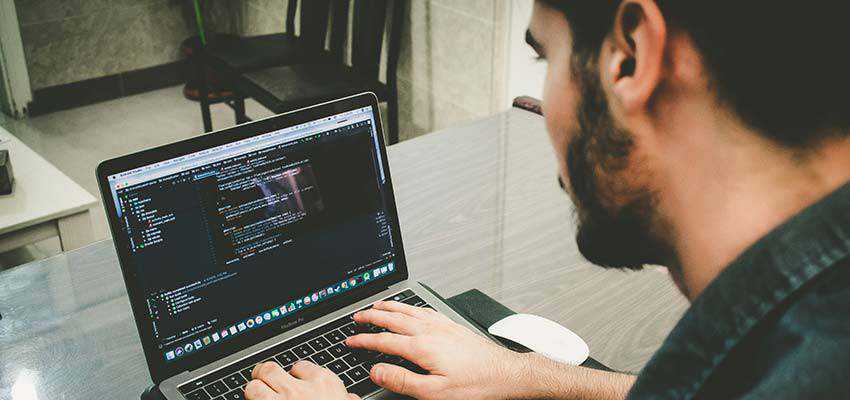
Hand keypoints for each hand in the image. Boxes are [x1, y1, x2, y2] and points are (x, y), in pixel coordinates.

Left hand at [245, 360, 359, 399]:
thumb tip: (350, 398)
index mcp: (323, 384)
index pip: (300, 366)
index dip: (294, 374)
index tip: (293, 379)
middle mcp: (298, 391)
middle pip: (269, 370)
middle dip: (264, 374)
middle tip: (262, 378)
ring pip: (253, 388)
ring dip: (254, 392)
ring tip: (257, 396)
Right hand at [345, 300, 519, 399]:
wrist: (506, 374)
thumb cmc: (475, 385)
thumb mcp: (434, 393)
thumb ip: (403, 380)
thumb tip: (378, 371)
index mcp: (423, 347)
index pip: (384, 340)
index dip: (364, 340)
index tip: (351, 340)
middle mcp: (431, 331)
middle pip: (394, 318)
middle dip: (372, 317)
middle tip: (357, 316)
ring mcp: (443, 325)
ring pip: (410, 310)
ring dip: (390, 307)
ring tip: (377, 305)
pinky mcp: (453, 325)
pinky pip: (425, 310)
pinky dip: (411, 306)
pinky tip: (411, 308)